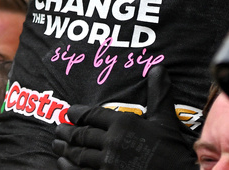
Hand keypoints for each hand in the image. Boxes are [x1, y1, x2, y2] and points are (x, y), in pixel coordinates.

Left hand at [53, 66, 195, 169]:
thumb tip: (158, 68)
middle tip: (57, 130)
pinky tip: (62, 164)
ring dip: (64, 150)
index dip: (77, 113)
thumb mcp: (165, 119)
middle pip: (82, 135)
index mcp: (123, 123)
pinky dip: (68, 168)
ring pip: (78, 154)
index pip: (92, 115)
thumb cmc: (172, 150)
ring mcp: (107, 164)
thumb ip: (158, 93)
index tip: (68, 112)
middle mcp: (112, 142)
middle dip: (67, 132)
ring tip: (56, 145)